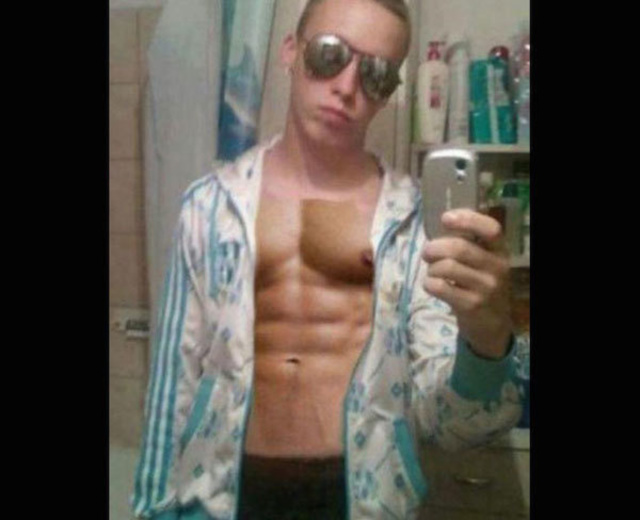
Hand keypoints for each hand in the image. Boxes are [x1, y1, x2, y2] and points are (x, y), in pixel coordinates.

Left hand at [421, 209, 511, 358]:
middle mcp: (497, 268)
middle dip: (435, 248)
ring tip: (433, 273)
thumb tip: (443, 223)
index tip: (445, 218)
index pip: (491, 229)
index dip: (467, 219)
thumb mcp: (484, 264)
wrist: (492, 325)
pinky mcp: (471, 305)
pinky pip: (440, 287)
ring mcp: (486, 288)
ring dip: (432, 268)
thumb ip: (469, 244)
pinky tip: (432, 286)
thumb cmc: (481, 286)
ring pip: (447, 267)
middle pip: (459, 248)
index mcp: (500, 252)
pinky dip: (429, 283)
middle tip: (427, 253)